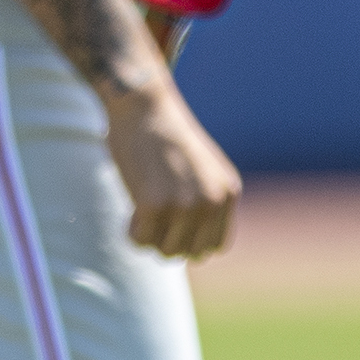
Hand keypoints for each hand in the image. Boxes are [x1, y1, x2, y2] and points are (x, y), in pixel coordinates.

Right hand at [101, 74, 242, 258]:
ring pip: (165, 252)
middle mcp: (212, 201)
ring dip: (149, 238)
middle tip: (152, 219)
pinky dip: (131, 232)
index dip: (190, 243)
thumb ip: (205, 202)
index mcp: (227, 192)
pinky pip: (141, 241)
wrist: (144, 105)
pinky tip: (131, 210)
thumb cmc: (166, 136)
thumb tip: (196, 251)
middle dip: (168, 242)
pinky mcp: (155, 203)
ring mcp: (185, 204)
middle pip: (190, 253)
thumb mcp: (202, 169)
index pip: (215, 246)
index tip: (172, 228)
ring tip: (141, 212)